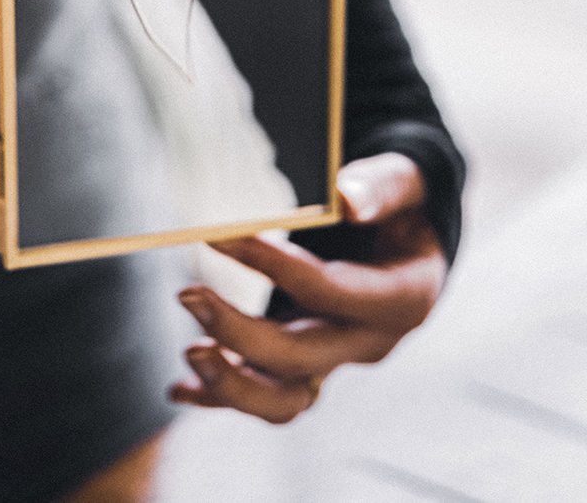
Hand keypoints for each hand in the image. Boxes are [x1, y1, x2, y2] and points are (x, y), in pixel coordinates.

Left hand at [170, 153, 448, 422]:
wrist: (407, 248)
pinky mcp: (310, 368)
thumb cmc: (402, 211)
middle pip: (300, 357)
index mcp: (401, 299)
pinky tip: (180, 389)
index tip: (219, 238)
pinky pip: (265, 396)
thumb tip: (347, 198)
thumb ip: (380, 189)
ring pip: (285, 399)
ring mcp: (338, 361)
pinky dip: (221, 397)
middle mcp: (370, 342)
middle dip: (239, 332)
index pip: (328, 291)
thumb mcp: (405, 186)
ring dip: (232, 384)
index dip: (273, 266)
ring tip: (189, 353)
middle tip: (188, 294)